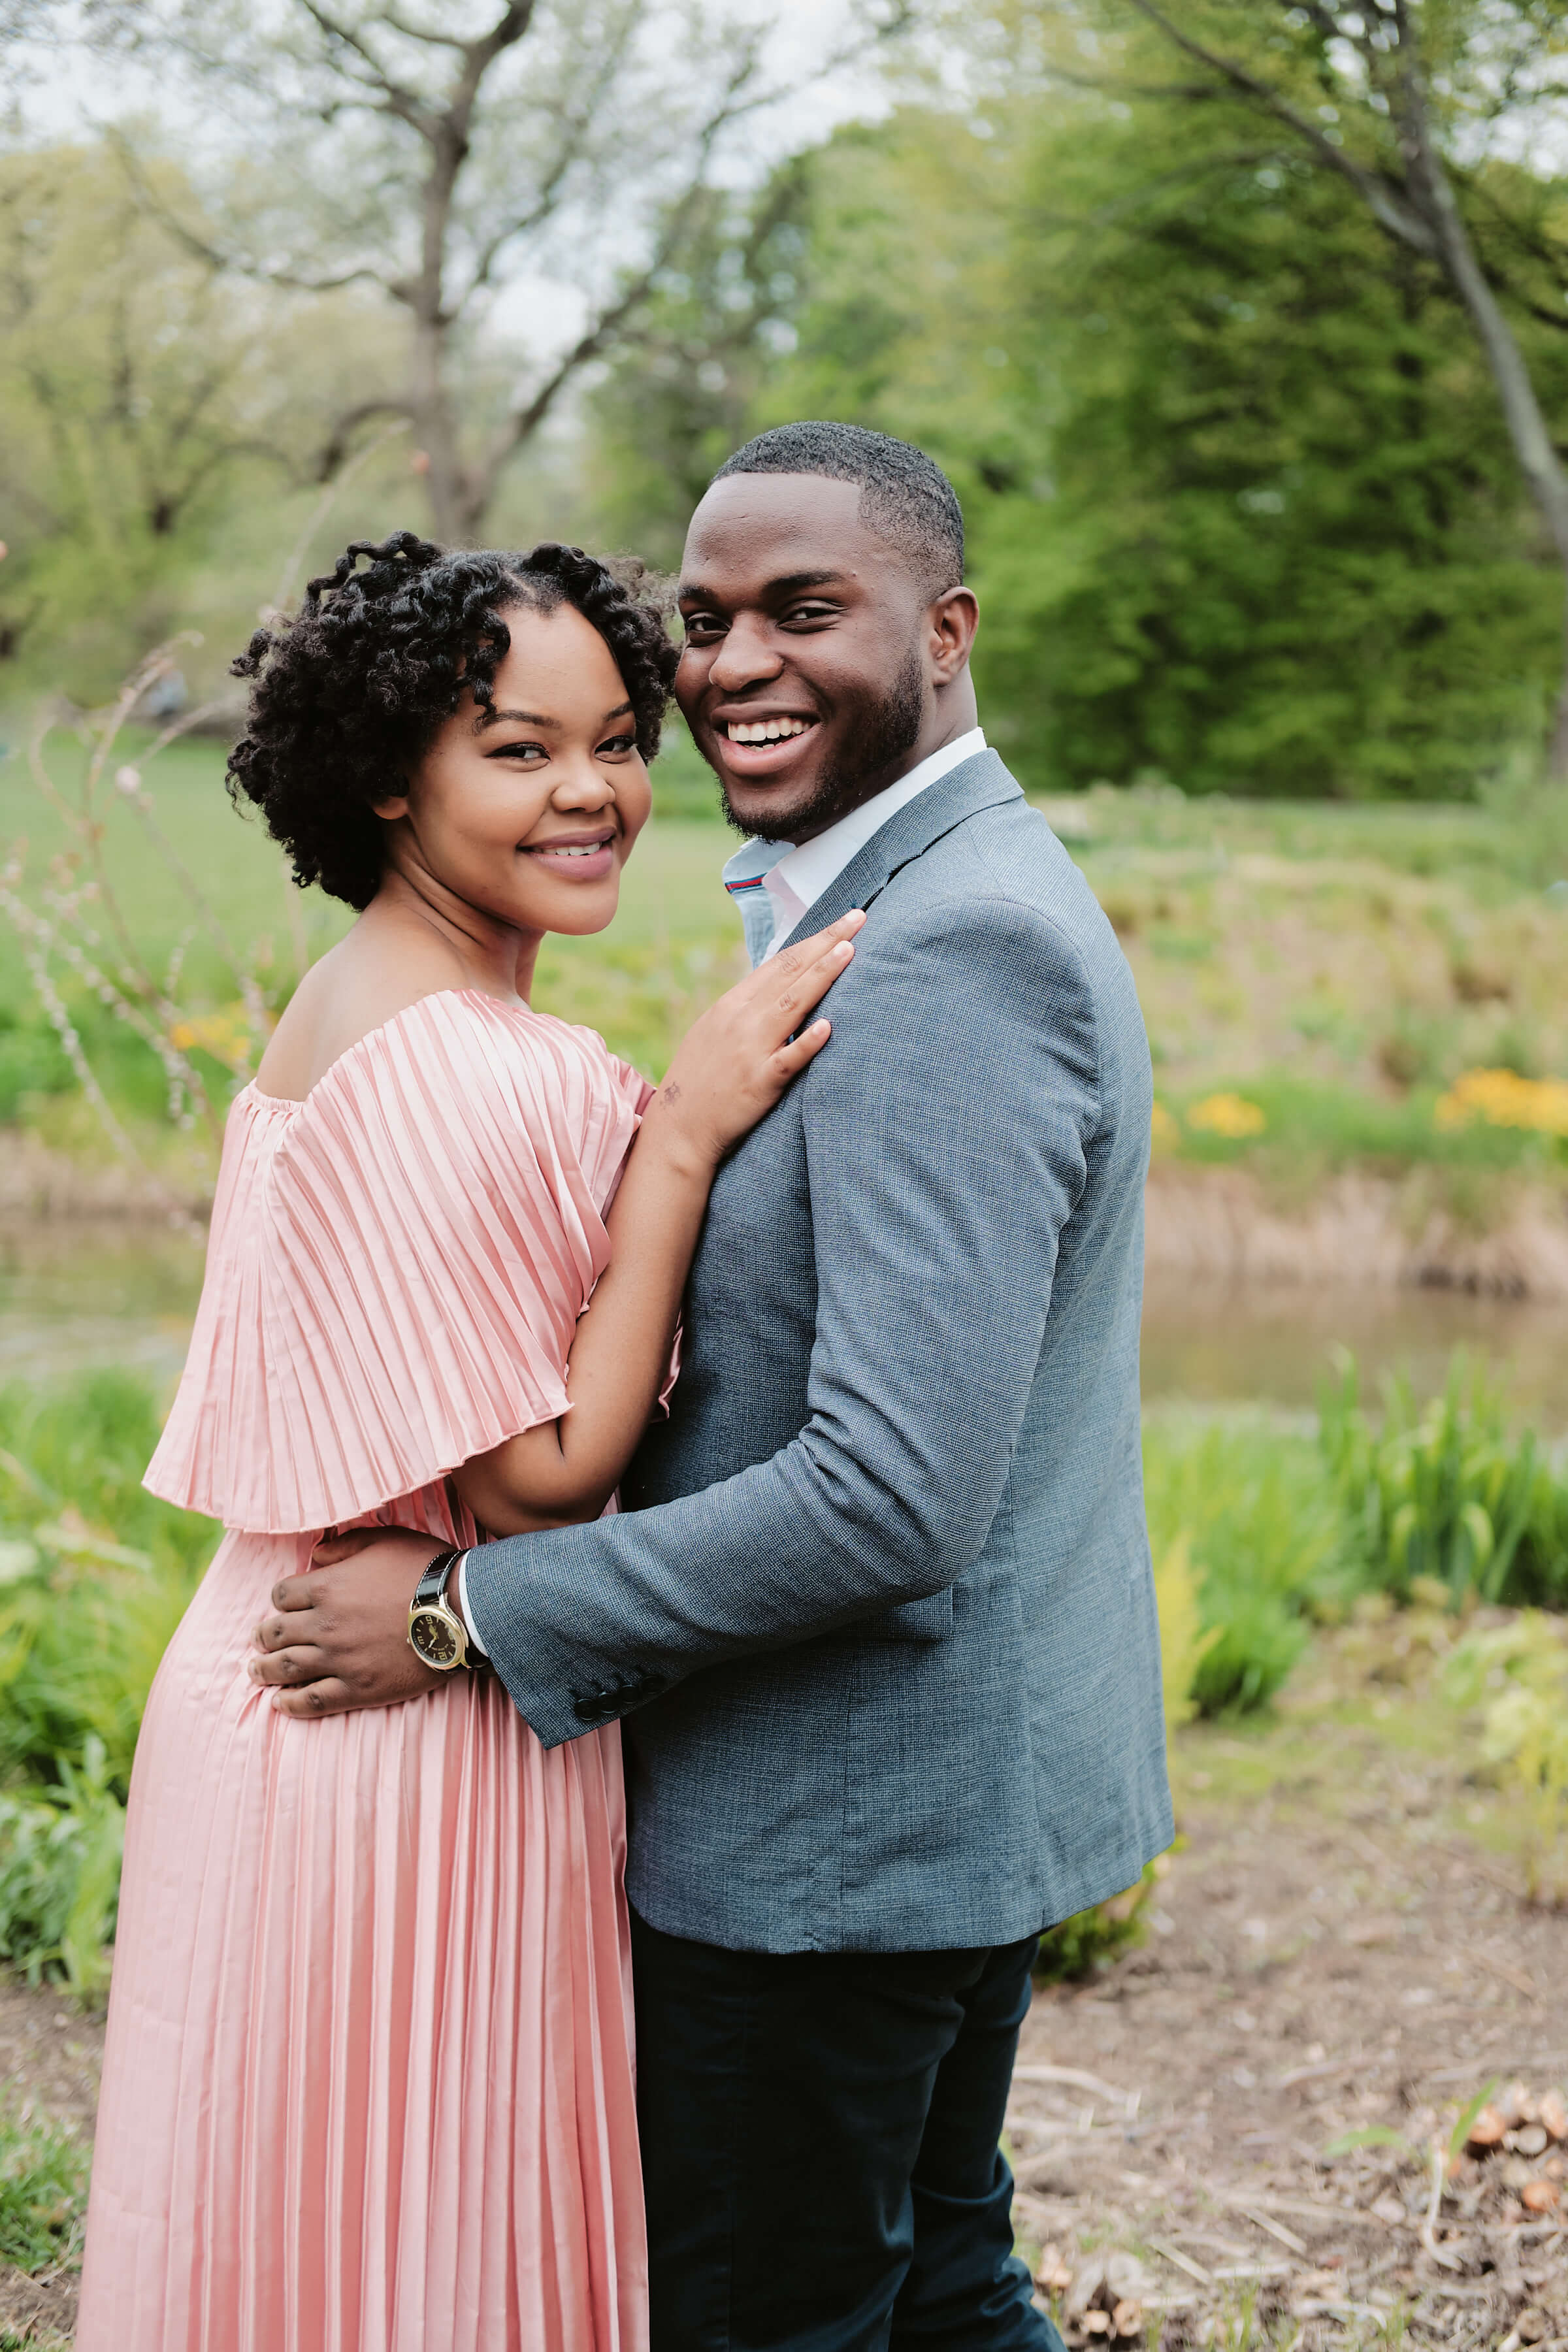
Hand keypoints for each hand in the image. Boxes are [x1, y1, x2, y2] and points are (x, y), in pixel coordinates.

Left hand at [249, 1526, 450, 1716]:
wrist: (459, 1610)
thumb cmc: (423, 1569)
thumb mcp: (384, 1539)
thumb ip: (344, 1545)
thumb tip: (315, 1555)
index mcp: (326, 1587)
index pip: (281, 1595)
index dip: (280, 1599)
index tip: (283, 1605)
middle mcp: (324, 1625)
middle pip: (275, 1633)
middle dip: (262, 1636)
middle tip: (256, 1640)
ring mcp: (338, 1659)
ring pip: (287, 1668)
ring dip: (264, 1670)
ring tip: (255, 1672)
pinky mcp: (357, 1688)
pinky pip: (313, 1700)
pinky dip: (291, 1703)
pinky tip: (280, 1703)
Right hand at [646, 909, 864, 1169]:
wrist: (679, 1127)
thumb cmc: (702, 1080)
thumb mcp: (717, 1032)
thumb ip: (748, 1009)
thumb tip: (782, 987)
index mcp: (732, 1005)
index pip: (780, 963)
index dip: (813, 940)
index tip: (842, 923)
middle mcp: (741, 1020)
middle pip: (790, 973)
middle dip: (826, 943)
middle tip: (858, 918)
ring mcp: (750, 1050)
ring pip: (792, 1005)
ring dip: (822, 975)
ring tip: (849, 951)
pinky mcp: (759, 1083)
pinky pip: (787, 1059)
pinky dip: (807, 1042)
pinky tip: (828, 1026)